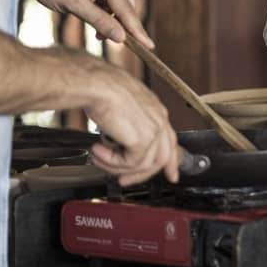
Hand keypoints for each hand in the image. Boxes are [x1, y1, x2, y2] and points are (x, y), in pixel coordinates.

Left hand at [21, 0, 151, 47]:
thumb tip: (120, 38)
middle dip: (121, 23)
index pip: (125, 8)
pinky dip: (105, 7)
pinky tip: (95, 15)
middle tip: (109, 40)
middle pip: (126, 3)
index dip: (136, 29)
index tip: (148, 45)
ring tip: (98, 30)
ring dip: (112, 16)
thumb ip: (99, 22)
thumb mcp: (74, 6)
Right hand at [79, 58, 179, 185]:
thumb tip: (119, 143)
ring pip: (144, 164)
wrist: (95, 84)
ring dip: (116, 166)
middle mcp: (159, 119)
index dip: (170, 161)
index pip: (170, 141)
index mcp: (156, 110)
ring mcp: (154, 129)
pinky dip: (111, 161)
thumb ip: (127, 124)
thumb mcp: (119, 108)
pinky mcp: (143, 139)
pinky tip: (97, 150)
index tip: (171, 175)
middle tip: (123, 181)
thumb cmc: (101, 88)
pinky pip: (130, 163)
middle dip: (141, 175)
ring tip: (98, 157)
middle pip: (162, 157)